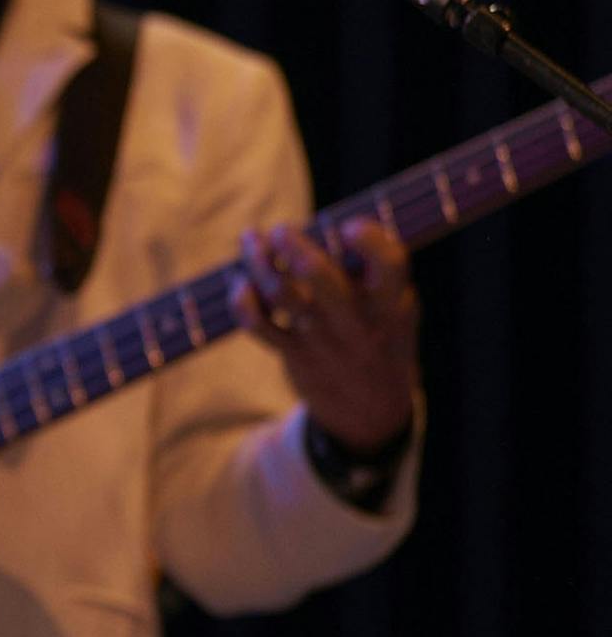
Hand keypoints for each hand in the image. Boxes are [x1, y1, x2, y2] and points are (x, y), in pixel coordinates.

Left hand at [229, 216, 419, 451]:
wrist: (370, 412)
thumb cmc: (378, 338)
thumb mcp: (393, 310)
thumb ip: (371, 273)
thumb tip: (325, 224)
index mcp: (390, 303)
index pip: (390, 266)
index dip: (371, 242)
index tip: (349, 226)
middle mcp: (357, 322)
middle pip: (322, 278)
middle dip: (295, 246)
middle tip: (281, 230)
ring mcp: (323, 340)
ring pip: (282, 294)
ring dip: (260, 262)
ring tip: (252, 240)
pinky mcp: (294, 355)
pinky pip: (259, 325)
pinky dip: (243, 301)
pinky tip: (242, 284)